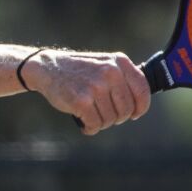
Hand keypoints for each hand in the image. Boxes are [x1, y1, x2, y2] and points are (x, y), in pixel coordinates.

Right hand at [21, 50, 149, 135]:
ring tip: (90, 113)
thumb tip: (142, 102)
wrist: (48, 68)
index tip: (134, 114)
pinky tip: (83, 121)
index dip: (140, 107)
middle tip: (103, 112)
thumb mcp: (105, 64)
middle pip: (127, 110)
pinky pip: (95, 125)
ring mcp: (96, 86)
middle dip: (117, 117)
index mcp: (119, 62)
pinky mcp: (82, 100)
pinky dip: (89, 127)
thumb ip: (124, 78)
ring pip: (111, 120)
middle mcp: (110, 72)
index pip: (143, 90)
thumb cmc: (80, 71)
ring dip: (101, 122)